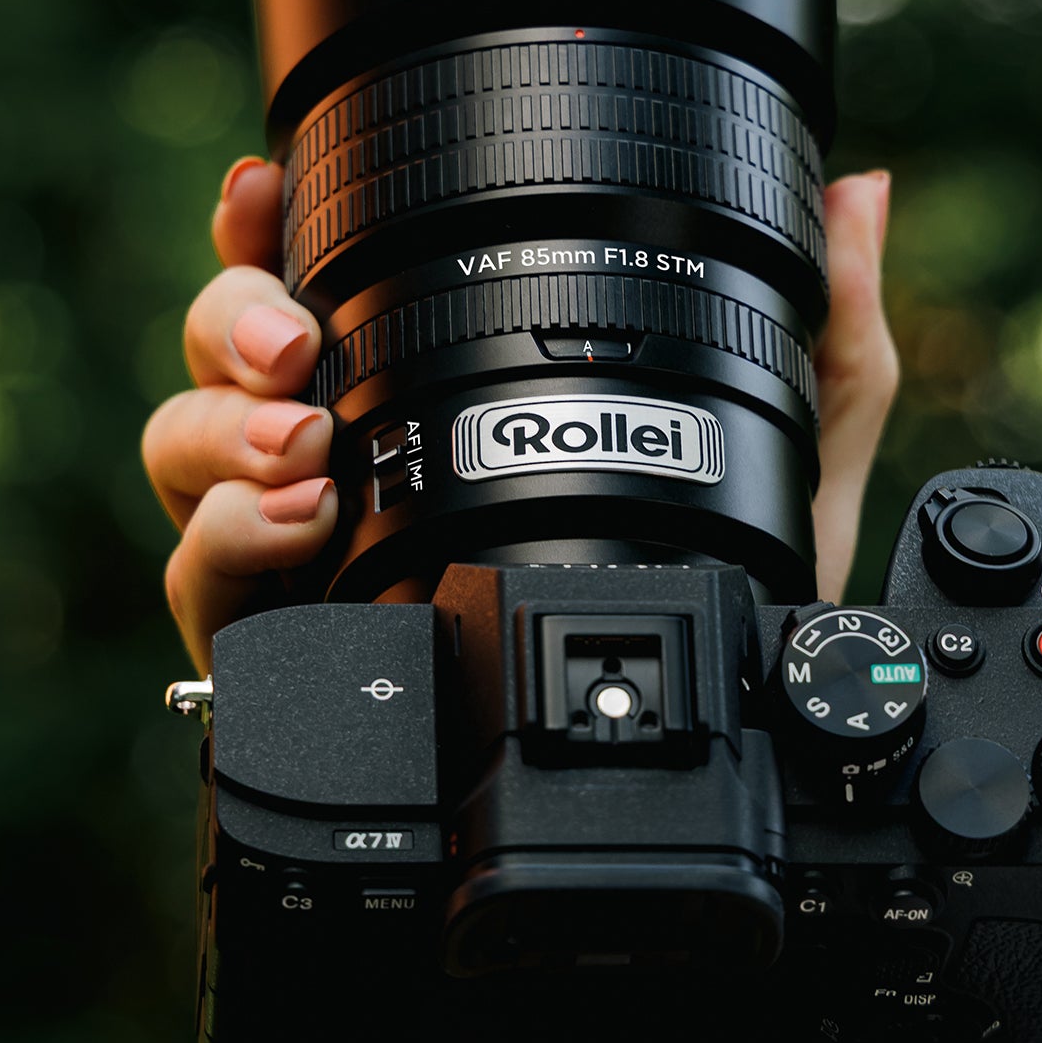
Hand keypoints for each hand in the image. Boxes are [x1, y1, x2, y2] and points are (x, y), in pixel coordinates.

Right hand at [144, 160, 900, 1042]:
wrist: (668, 857)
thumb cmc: (713, 656)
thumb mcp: (785, 492)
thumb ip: (819, 345)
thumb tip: (854, 193)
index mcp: (444, 418)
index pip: (337, 296)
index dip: (276, 231)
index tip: (266, 185)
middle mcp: (358, 481)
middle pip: (232, 362)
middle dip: (233, 319)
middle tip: (296, 339)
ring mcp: (308, 576)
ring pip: (187, 459)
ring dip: (217, 426)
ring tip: (302, 439)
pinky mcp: (284, 676)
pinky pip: (206, 597)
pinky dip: (226, 542)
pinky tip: (295, 521)